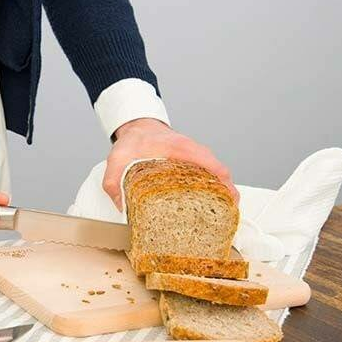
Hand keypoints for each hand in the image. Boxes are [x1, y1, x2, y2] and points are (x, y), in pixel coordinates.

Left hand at [103, 118, 237, 209]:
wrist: (137, 127)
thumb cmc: (132, 141)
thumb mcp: (117, 158)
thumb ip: (113, 181)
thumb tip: (120, 205)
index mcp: (180, 148)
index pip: (210, 163)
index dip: (223, 182)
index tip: (229, 199)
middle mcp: (192, 151)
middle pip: (220, 172)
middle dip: (227, 193)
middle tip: (227, 214)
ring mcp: (194, 156)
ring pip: (216, 174)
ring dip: (222, 191)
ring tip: (222, 214)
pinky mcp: (192, 162)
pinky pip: (210, 173)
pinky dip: (214, 187)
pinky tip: (210, 204)